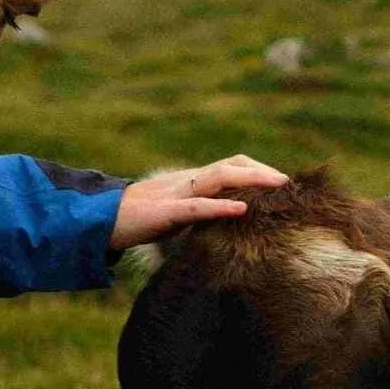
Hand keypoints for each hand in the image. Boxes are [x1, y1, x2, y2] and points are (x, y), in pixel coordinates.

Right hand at [109, 156, 289, 250]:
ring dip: (251, 179)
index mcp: (192, 181)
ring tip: (276, 186)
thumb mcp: (177, 216)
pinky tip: (242, 209)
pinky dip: (221, 205)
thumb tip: (226, 223)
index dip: (257, 170)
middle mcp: (188, 181)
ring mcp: (177, 193)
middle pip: (232, 165)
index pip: (231, 166)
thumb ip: (200, 214)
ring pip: (219, 177)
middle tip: (288, 184)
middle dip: (262, 171)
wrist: (100, 221)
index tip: (281, 183)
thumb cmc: (138, 220)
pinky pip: (197, 206)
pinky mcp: (165, 212)